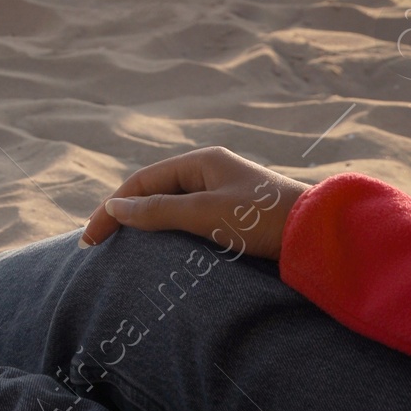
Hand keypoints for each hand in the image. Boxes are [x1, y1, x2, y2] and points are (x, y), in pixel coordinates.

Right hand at [81, 147, 309, 259]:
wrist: (318, 234)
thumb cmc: (262, 219)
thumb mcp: (205, 213)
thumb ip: (158, 210)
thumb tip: (115, 208)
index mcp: (201, 161)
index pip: (141, 181)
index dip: (112, 208)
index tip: (91, 238)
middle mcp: (209, 171)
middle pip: (154, 191)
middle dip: (125, 215)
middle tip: (100, 245)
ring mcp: (223, 192)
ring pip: (171, 206)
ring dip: (146, 225)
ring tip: (124, 249)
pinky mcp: (235, 214)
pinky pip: (190, 219)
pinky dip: (169, 232)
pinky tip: (162, 249)